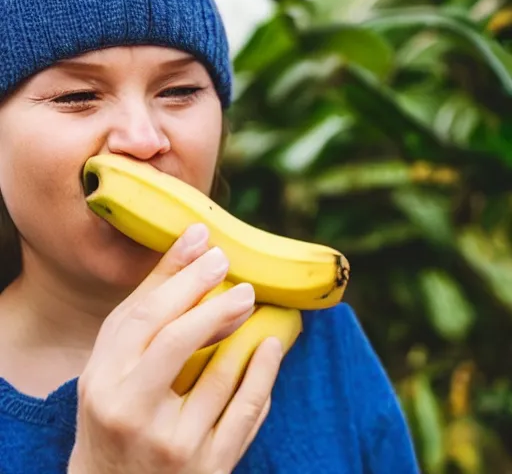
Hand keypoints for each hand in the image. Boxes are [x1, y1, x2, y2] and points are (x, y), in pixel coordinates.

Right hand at [68, 223, 282, 473]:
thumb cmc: (113, 413)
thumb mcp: (111, 365)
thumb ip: (145, 309)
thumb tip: (190, 247)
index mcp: (103, 382)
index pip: (145, 317)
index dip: (181, 276)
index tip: (207, 244)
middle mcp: (133, 414)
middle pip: (177, 340)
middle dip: (212, 299)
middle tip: (233, 269)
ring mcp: (173, 444)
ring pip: (219, 375)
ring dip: (241, 330)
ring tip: (249, 301)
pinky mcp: (208, 467)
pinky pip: (245, 413)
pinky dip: (263, 374)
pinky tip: (270, 345)